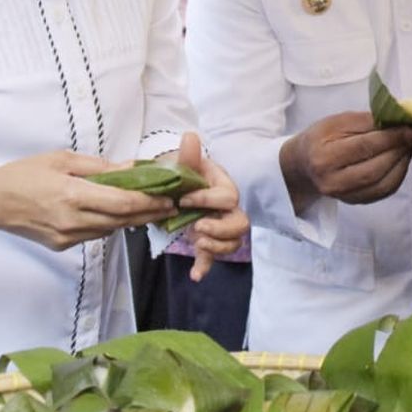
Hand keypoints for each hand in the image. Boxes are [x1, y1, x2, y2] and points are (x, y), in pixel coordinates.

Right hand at [0, 151, 181, 250]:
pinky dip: (109, 223)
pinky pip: (95, 234)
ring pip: (111, 229)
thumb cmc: (25, 174)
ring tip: (151, 207)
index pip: (123, 203)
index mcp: (73, 195)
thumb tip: (134, 167)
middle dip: (150, 213)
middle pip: (123, 220)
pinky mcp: (62, 246)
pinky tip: (117, 213)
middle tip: (171, 205)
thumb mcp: (63, 159)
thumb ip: (100, 167)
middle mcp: (72, 221)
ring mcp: (67, 237)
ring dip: (132, 219)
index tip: (169, 198)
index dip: (150, 203)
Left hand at [169, 132, 248, 281]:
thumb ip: (188, 155)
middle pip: (240, 224)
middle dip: (221, 229)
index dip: (207, 200)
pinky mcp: (206, 241)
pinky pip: (211, 258)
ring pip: (232, 243)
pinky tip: (195, 275)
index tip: (183, 200)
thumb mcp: (181, 163)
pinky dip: (204, 267)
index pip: (228, 197)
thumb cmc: (180, 173)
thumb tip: (190, 137)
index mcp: (222, 187)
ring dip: (217, 247)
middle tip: (198, 227)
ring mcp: (218, 226)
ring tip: (197, 242)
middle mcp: (226, 209)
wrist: (170, 186)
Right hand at [280, 112, 411, 208]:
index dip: (392, 137)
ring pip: (383, 183)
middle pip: (375, 168)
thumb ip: (366, 121)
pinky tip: (401, 160)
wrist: (304, 164)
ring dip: (402, 163)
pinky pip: (384, 191)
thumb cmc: (321, 137)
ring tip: (408, 146)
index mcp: (324, 156)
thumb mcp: (337, 122)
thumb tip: (398, 120)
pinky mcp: (355, 202)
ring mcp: (344, 196)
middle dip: (399, 150)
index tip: (411, 127)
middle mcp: (332, 181)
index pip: (365, 146)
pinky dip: (398, 174)